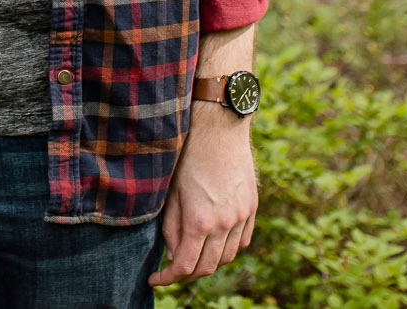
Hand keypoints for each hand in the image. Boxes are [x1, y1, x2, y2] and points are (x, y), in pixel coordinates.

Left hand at [148, 110, 256, 285]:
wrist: (218, 127)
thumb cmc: (187, 155)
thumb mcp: (170, 192)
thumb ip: (171, 227)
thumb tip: (174, 254)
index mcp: (200, 220)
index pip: (185, 266)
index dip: (168, 278)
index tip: (155, 278)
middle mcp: (225, 223)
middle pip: (208, 267)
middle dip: (187, 274)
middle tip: (171, 270)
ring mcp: (242, 216)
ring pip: (227, 256)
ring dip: (209, 261)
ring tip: (192, 253)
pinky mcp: (252, 207)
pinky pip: (243, 240)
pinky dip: (228, 247)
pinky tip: (214, 240)